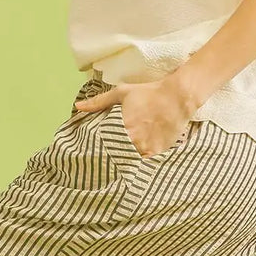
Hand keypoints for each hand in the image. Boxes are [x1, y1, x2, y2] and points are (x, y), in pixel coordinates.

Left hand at [74, 75, 196, 158]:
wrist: (177, 97)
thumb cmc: (148, 93)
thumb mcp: (122, 93)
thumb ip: (99, 102)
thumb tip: (78, 107)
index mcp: (122, 126)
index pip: (104, 145)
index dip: (99, 149)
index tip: (94, 153)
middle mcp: (134, 140)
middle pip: (116, 155)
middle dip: (111, 156)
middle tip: (105, 159)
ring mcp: (147, 147)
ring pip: (130, 160)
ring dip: (125, 160)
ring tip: (120, 160)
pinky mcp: (158, 152)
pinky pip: (144, 162)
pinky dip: (139, 162)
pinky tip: (135, 160)